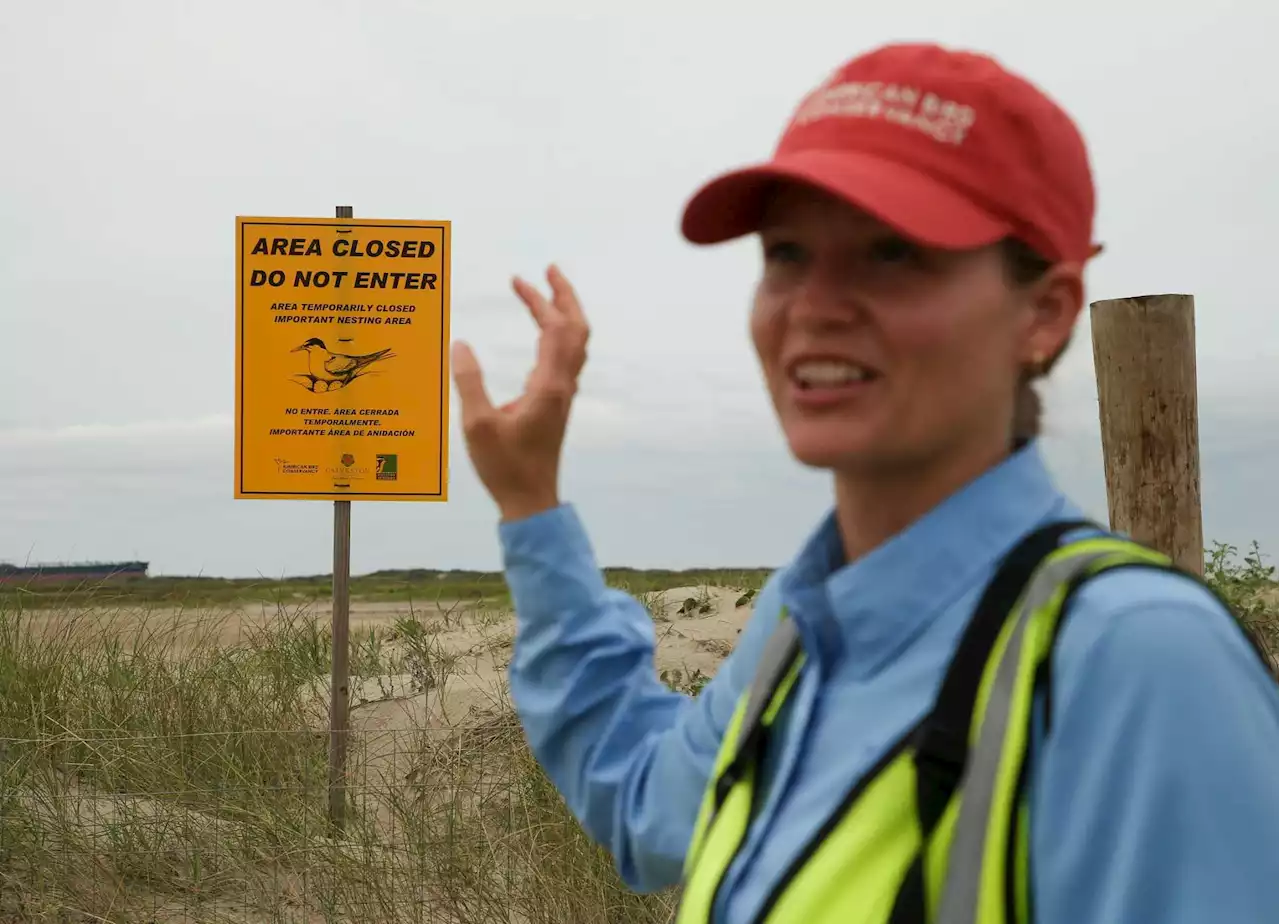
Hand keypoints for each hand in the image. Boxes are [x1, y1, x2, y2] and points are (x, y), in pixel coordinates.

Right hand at [451, 265, 588, 521]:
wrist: (530, 500)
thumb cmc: (505, 467)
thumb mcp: (478, 425)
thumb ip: (469, 382)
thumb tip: (460, 344)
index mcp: (548, 386)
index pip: (554, 328)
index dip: (539, 300)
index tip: (518, 279)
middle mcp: (562, 386)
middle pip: (578, 330)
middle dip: (565, 297)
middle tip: (549, 270)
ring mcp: (562, 395)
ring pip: (576, 344)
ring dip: (565, 315)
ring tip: (546, 294)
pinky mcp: (556, 405)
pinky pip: (566, 359)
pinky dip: (558, 336)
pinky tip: (540, 338)